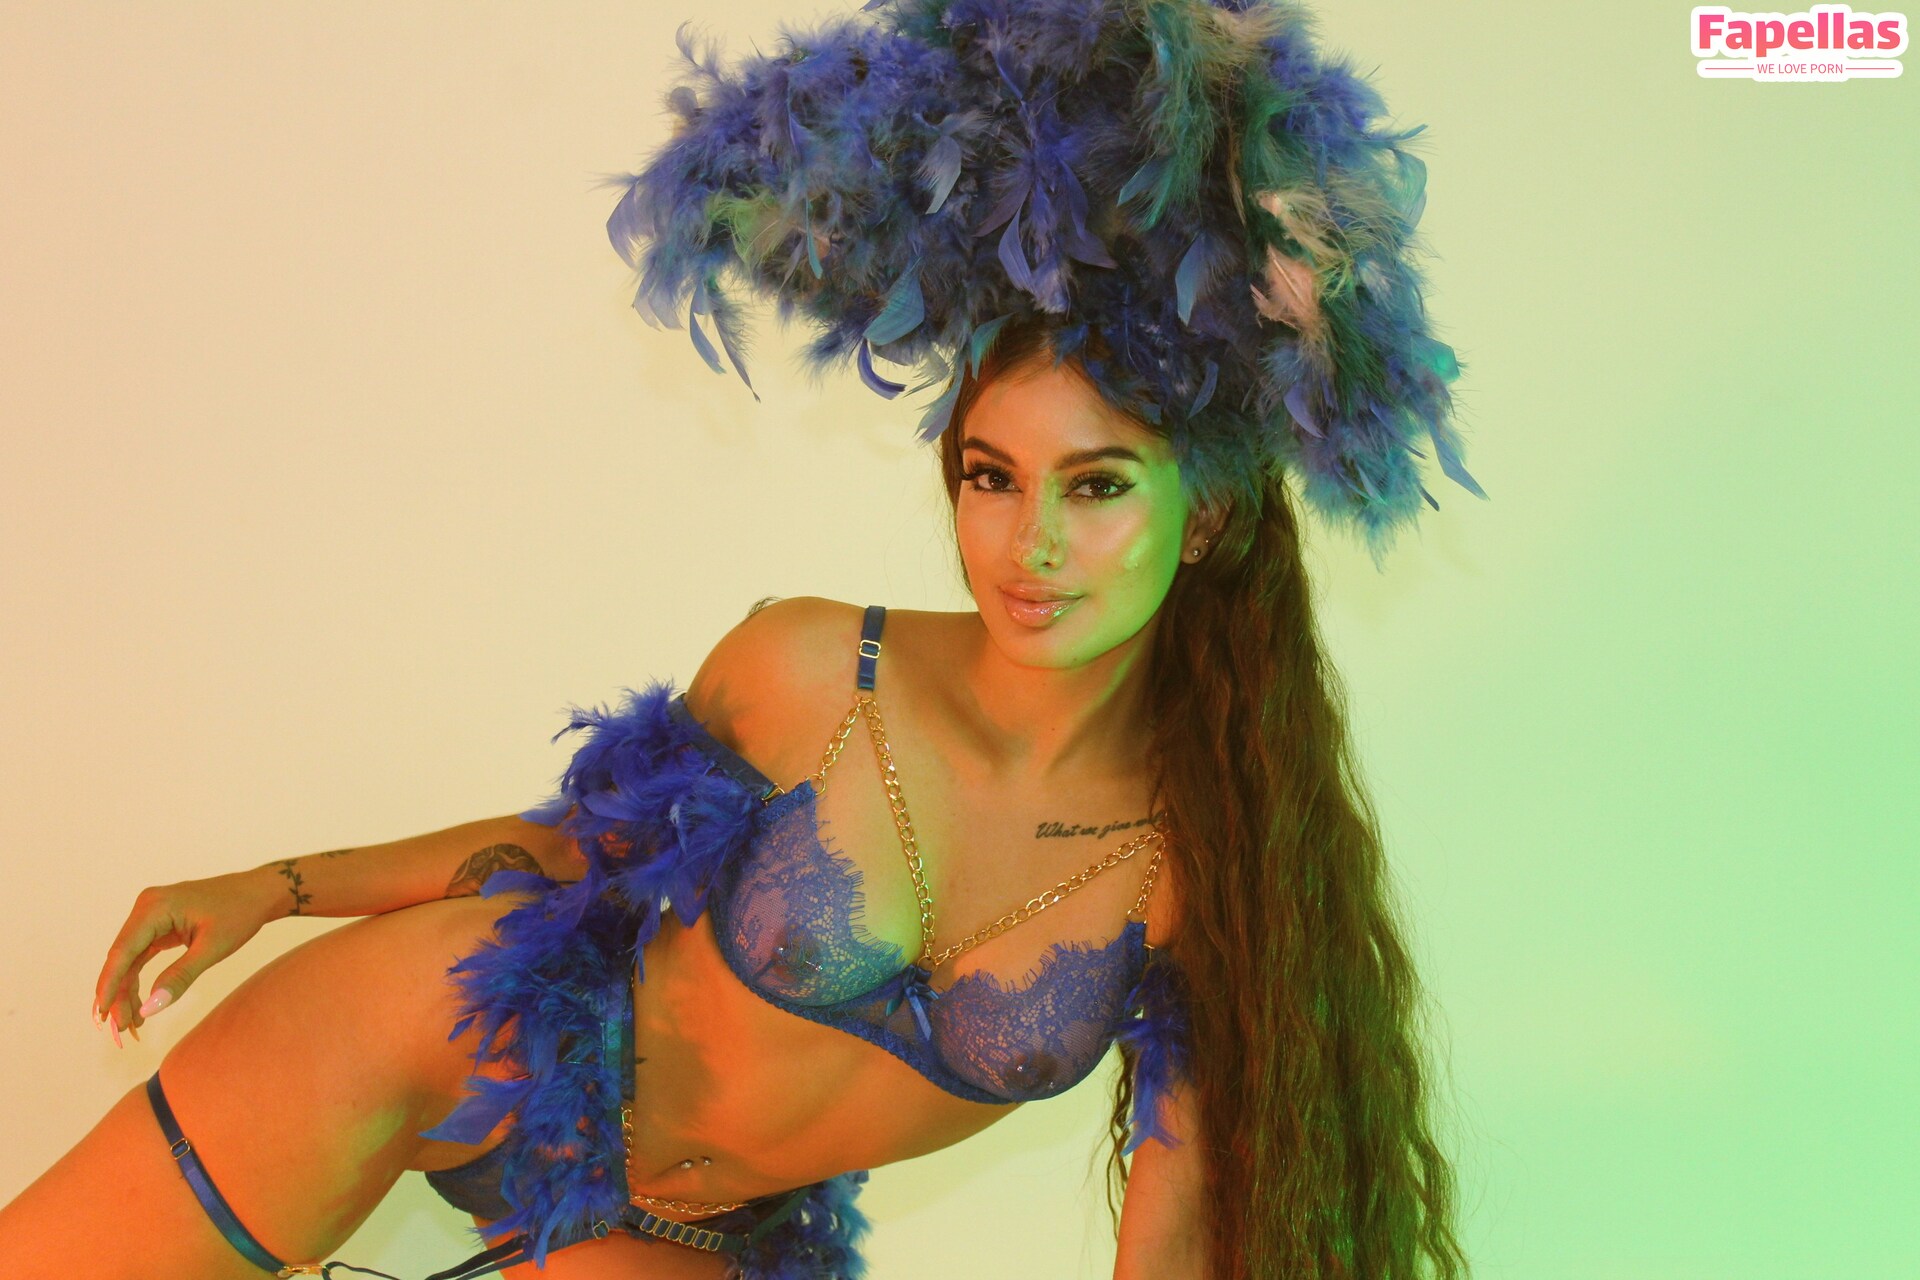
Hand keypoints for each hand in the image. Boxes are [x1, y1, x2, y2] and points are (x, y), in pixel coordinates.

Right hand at [92, 867, 280, 1040]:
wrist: (261, 892)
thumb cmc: (241, 913)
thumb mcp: (212, 948)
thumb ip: (179, 977)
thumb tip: (148, 1009)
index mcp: (154, 907)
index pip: (122, 952)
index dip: (109, 986)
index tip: (101, 1017)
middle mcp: (146, 908)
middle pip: (121, 959)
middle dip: (118, 995)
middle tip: (121, 1030)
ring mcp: (150, 915)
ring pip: (129, 960)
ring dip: (127, 991)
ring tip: (132, 1025)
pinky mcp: (159, 925)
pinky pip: (141, 955)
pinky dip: (139, 980)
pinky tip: (139, 1004)